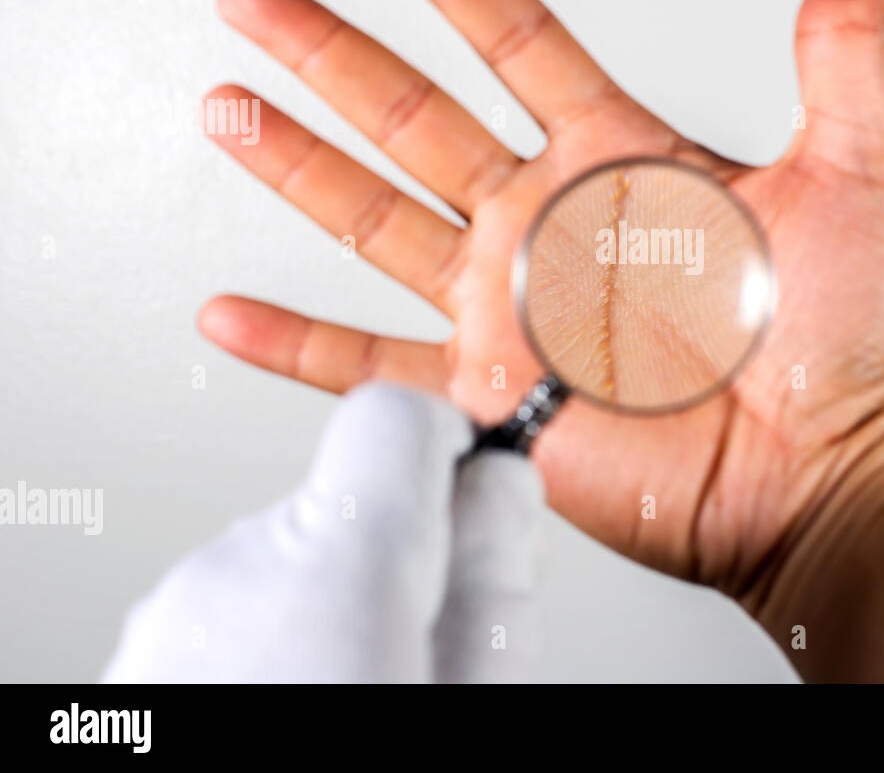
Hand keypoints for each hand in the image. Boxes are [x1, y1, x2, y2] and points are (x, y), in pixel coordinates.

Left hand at [102, 384, 544, 682]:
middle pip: (352, 497)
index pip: (396, 419)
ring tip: (370, 682)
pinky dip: (283, 638)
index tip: (478, 502)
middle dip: (404, 551)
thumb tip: (502, 485)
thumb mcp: (479, 685)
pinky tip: (309, 692)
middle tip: (435, 644)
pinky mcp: (152, 646)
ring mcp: (182, 610)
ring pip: (295, 556)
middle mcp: (238, 566)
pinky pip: (242, 603)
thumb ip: (496, 571)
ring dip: (339, 603)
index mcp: (334, 565)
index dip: (453, 453)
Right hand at [199, 0, 883, 613]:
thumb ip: (841, 62)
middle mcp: (548, 227)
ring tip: (225, 105)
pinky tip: (230, 313)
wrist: (823, 477)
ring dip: (294, 165)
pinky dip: (293, 346)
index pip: (514, 43)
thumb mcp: (863, 174)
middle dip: (327, 53)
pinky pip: (366, 367)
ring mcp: (508, 311)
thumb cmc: (855, 341)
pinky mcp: (485, 397)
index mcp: (619, 161)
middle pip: (411, 117)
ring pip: (373, 221)